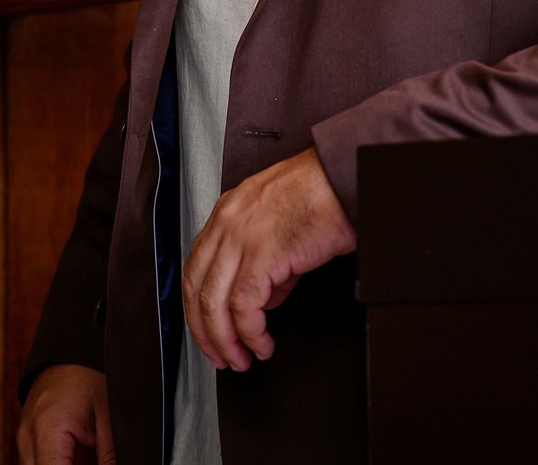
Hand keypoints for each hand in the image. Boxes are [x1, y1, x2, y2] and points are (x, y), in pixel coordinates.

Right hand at [17, 363, 114, 464]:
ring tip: (82, 456)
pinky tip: (72, 459)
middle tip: (89, 460)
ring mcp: (23, 437)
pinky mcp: (26, 437)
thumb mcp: (108, 413)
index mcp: (48, 429)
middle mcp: (28, 436)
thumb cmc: (90, 373)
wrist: (71, 346)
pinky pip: (33, 463)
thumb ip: (110, 454)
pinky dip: (52, 464)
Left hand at [182, 146, 355, 372]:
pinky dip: (251, 333)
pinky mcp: (263, 254)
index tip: (208, 333)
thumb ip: (261, 260)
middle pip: (196, 289)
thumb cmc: (320, 194)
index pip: (195, 268)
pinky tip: (262, 343)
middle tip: (220, 357)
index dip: (197, 308)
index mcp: (227, 212)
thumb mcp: (276, 223)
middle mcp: (226, 223)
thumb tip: (263, 299)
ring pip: (214, 302)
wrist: (342, 179)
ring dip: (225, 340)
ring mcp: (241, 237)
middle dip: (205, 333)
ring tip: (241, 359)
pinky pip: (245, 306)